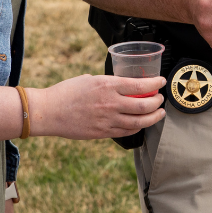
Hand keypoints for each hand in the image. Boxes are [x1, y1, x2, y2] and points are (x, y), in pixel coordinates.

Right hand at [28, 73, 166, 138]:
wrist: (49, 112)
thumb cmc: (67, 91)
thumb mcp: (90, 79)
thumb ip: (108, 83)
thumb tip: (122, 85)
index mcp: (108, 85)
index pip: (140, 86)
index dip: (156, 84)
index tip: (161, 81)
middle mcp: (111, 103)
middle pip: (144, 106)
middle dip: (158, 103)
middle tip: (161, 100)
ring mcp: (107, 120)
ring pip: (138, 122)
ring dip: (152, 118)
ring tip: (158, 114)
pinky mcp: (102, 133)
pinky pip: (126, 132)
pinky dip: (137, 128)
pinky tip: (141, 124)